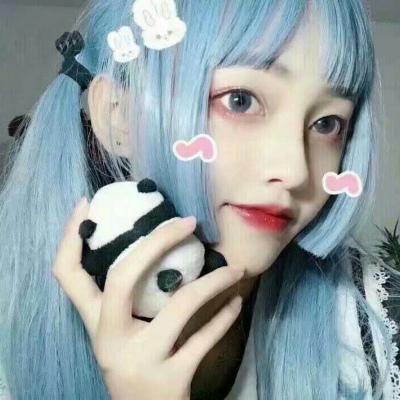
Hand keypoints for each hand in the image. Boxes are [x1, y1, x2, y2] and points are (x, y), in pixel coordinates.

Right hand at [52, 197, 244, 399]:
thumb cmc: (133, 362)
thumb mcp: (118, 332)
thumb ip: (124, 299)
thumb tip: (152, 247)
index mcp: (94, 321)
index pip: (66, 274)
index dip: (69, 236)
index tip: (87, 203)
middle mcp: (109, 339)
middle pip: (122, 277)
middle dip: (157, 242)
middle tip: (188, 222)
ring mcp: (140, 359)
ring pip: (180, 306)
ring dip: (213, 282)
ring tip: (235, 269)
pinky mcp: (171, 380)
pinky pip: (203, 340)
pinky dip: (224, 318)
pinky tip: (236, 304)